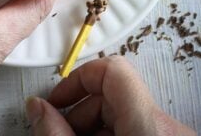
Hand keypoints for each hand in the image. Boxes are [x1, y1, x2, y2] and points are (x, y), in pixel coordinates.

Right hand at [26, 56, 194, 135]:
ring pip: (121, 114)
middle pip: (112, 94)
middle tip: (56, 131)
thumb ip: (56, 133)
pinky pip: (133, 128)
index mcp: (149, 127)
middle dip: (78, 111)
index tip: (57, 98)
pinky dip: (107, 135)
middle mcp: (165, 127)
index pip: (112, 70)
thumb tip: (35, 108)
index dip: (79, 78)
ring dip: (89, 127)